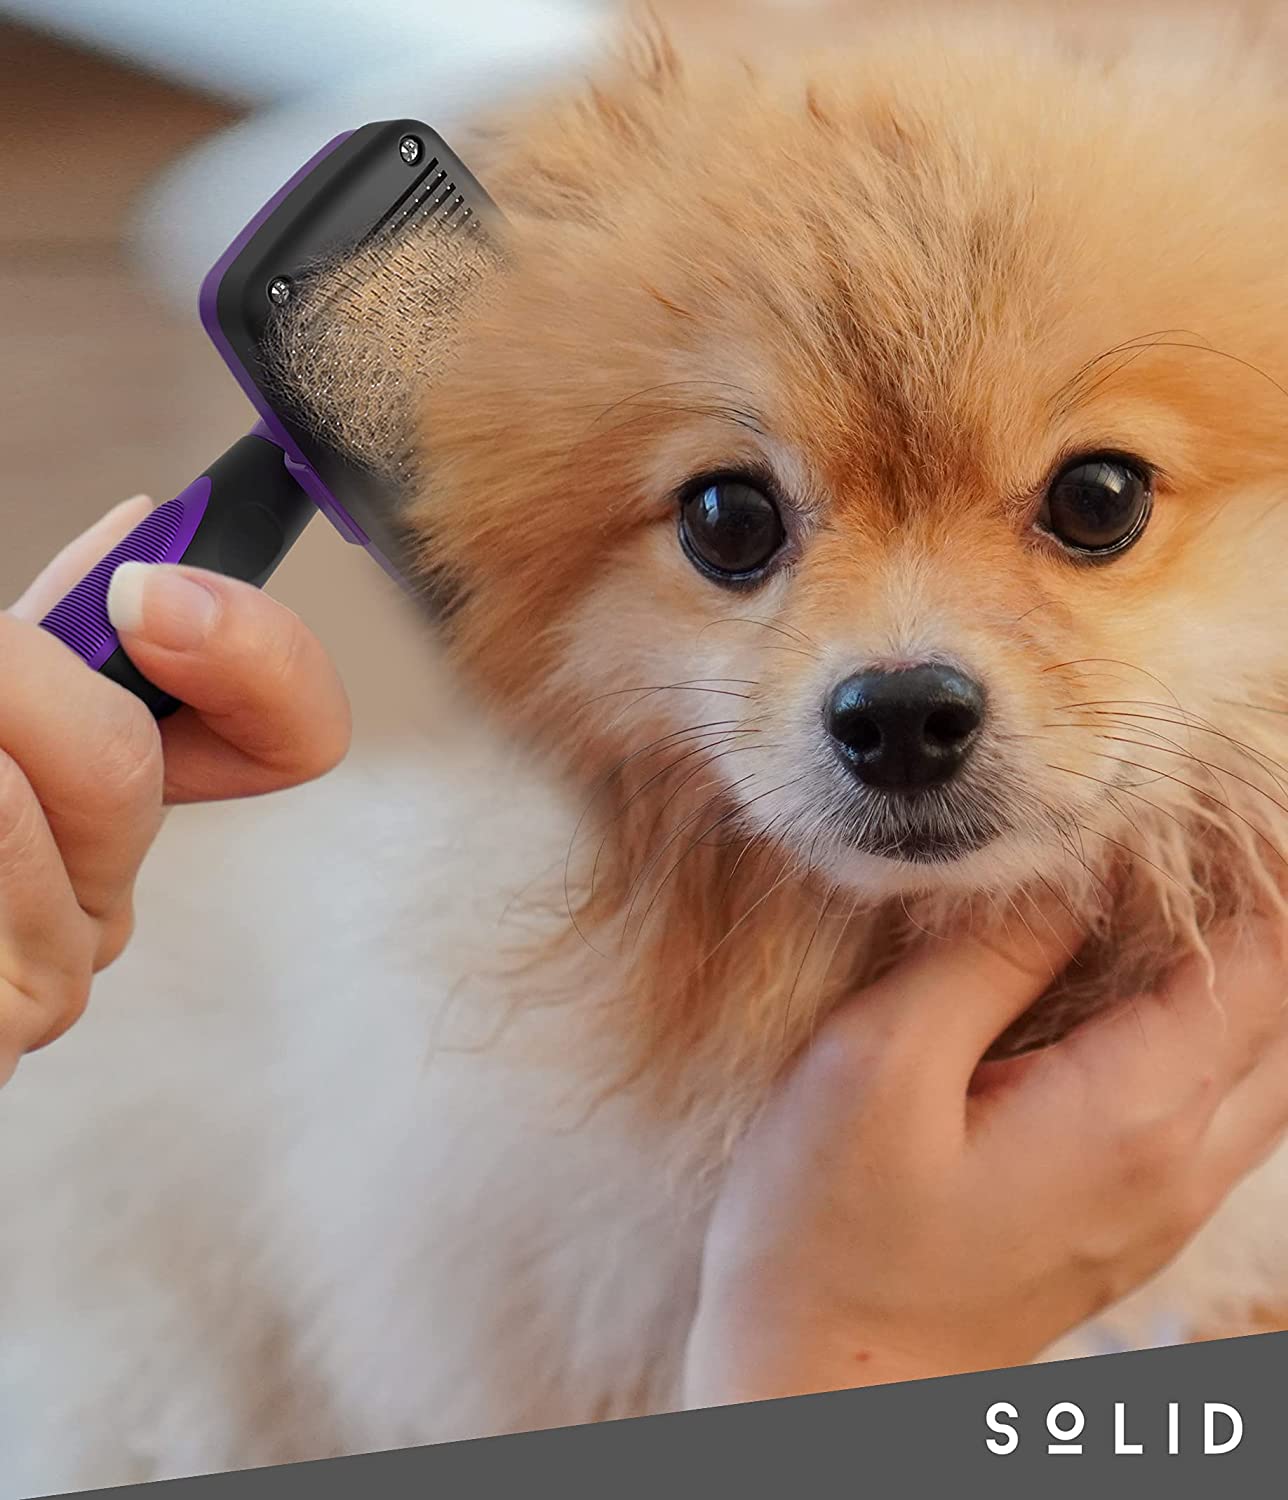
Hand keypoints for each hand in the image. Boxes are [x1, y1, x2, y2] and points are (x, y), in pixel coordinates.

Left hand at [0, 496, 350, 1084]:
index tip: (147, 596)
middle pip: (128, 755)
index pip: (287, 737)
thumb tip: (144, 522)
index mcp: (105, 803)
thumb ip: (53, 631)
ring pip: (40, 793)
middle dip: (8, 674)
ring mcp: (52, 970)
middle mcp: (100, 887)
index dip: (262, 657)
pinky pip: (0, 842)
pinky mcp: (6, 1024)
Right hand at [682, 906, 1287, 1403]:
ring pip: (1262, 1070)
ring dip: (1235, 981)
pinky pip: (1215, 1113)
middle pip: (1280, 1016)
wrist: (824, 1388)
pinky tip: (1129, 999)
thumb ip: (984, 960)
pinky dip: (1205, 1038)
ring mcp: (1160, 1205)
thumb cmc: (829, 1231)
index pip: (1261, 966)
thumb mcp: (878, 1063)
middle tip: (1175, 847)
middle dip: (1255, 919)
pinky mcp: (1126, 1226)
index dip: (1248, 875)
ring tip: (1157, 906)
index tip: (1187, 814)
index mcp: (1130, 1111)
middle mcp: (1176, 1163)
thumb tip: (1061, 881)